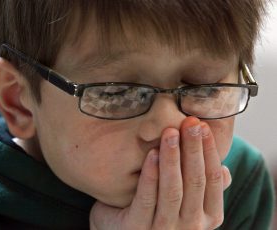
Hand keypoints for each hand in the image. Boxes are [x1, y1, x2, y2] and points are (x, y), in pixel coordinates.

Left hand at [90, 117, 231, 229]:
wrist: (125, 228)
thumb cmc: (160, 209)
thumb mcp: (187, 201)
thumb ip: (203, 188)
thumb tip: (225, 170)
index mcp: (207, 217)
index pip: (213, 180)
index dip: (209, 152)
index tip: (203, 126)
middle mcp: (190, 226)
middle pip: (195, 182)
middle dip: (194, 149)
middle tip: (190, 122)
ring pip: (172, 190)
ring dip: (173, 158)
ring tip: (171, 132)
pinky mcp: (138, 228)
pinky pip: (146, 199)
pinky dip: (151, 175)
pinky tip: (152, 154)